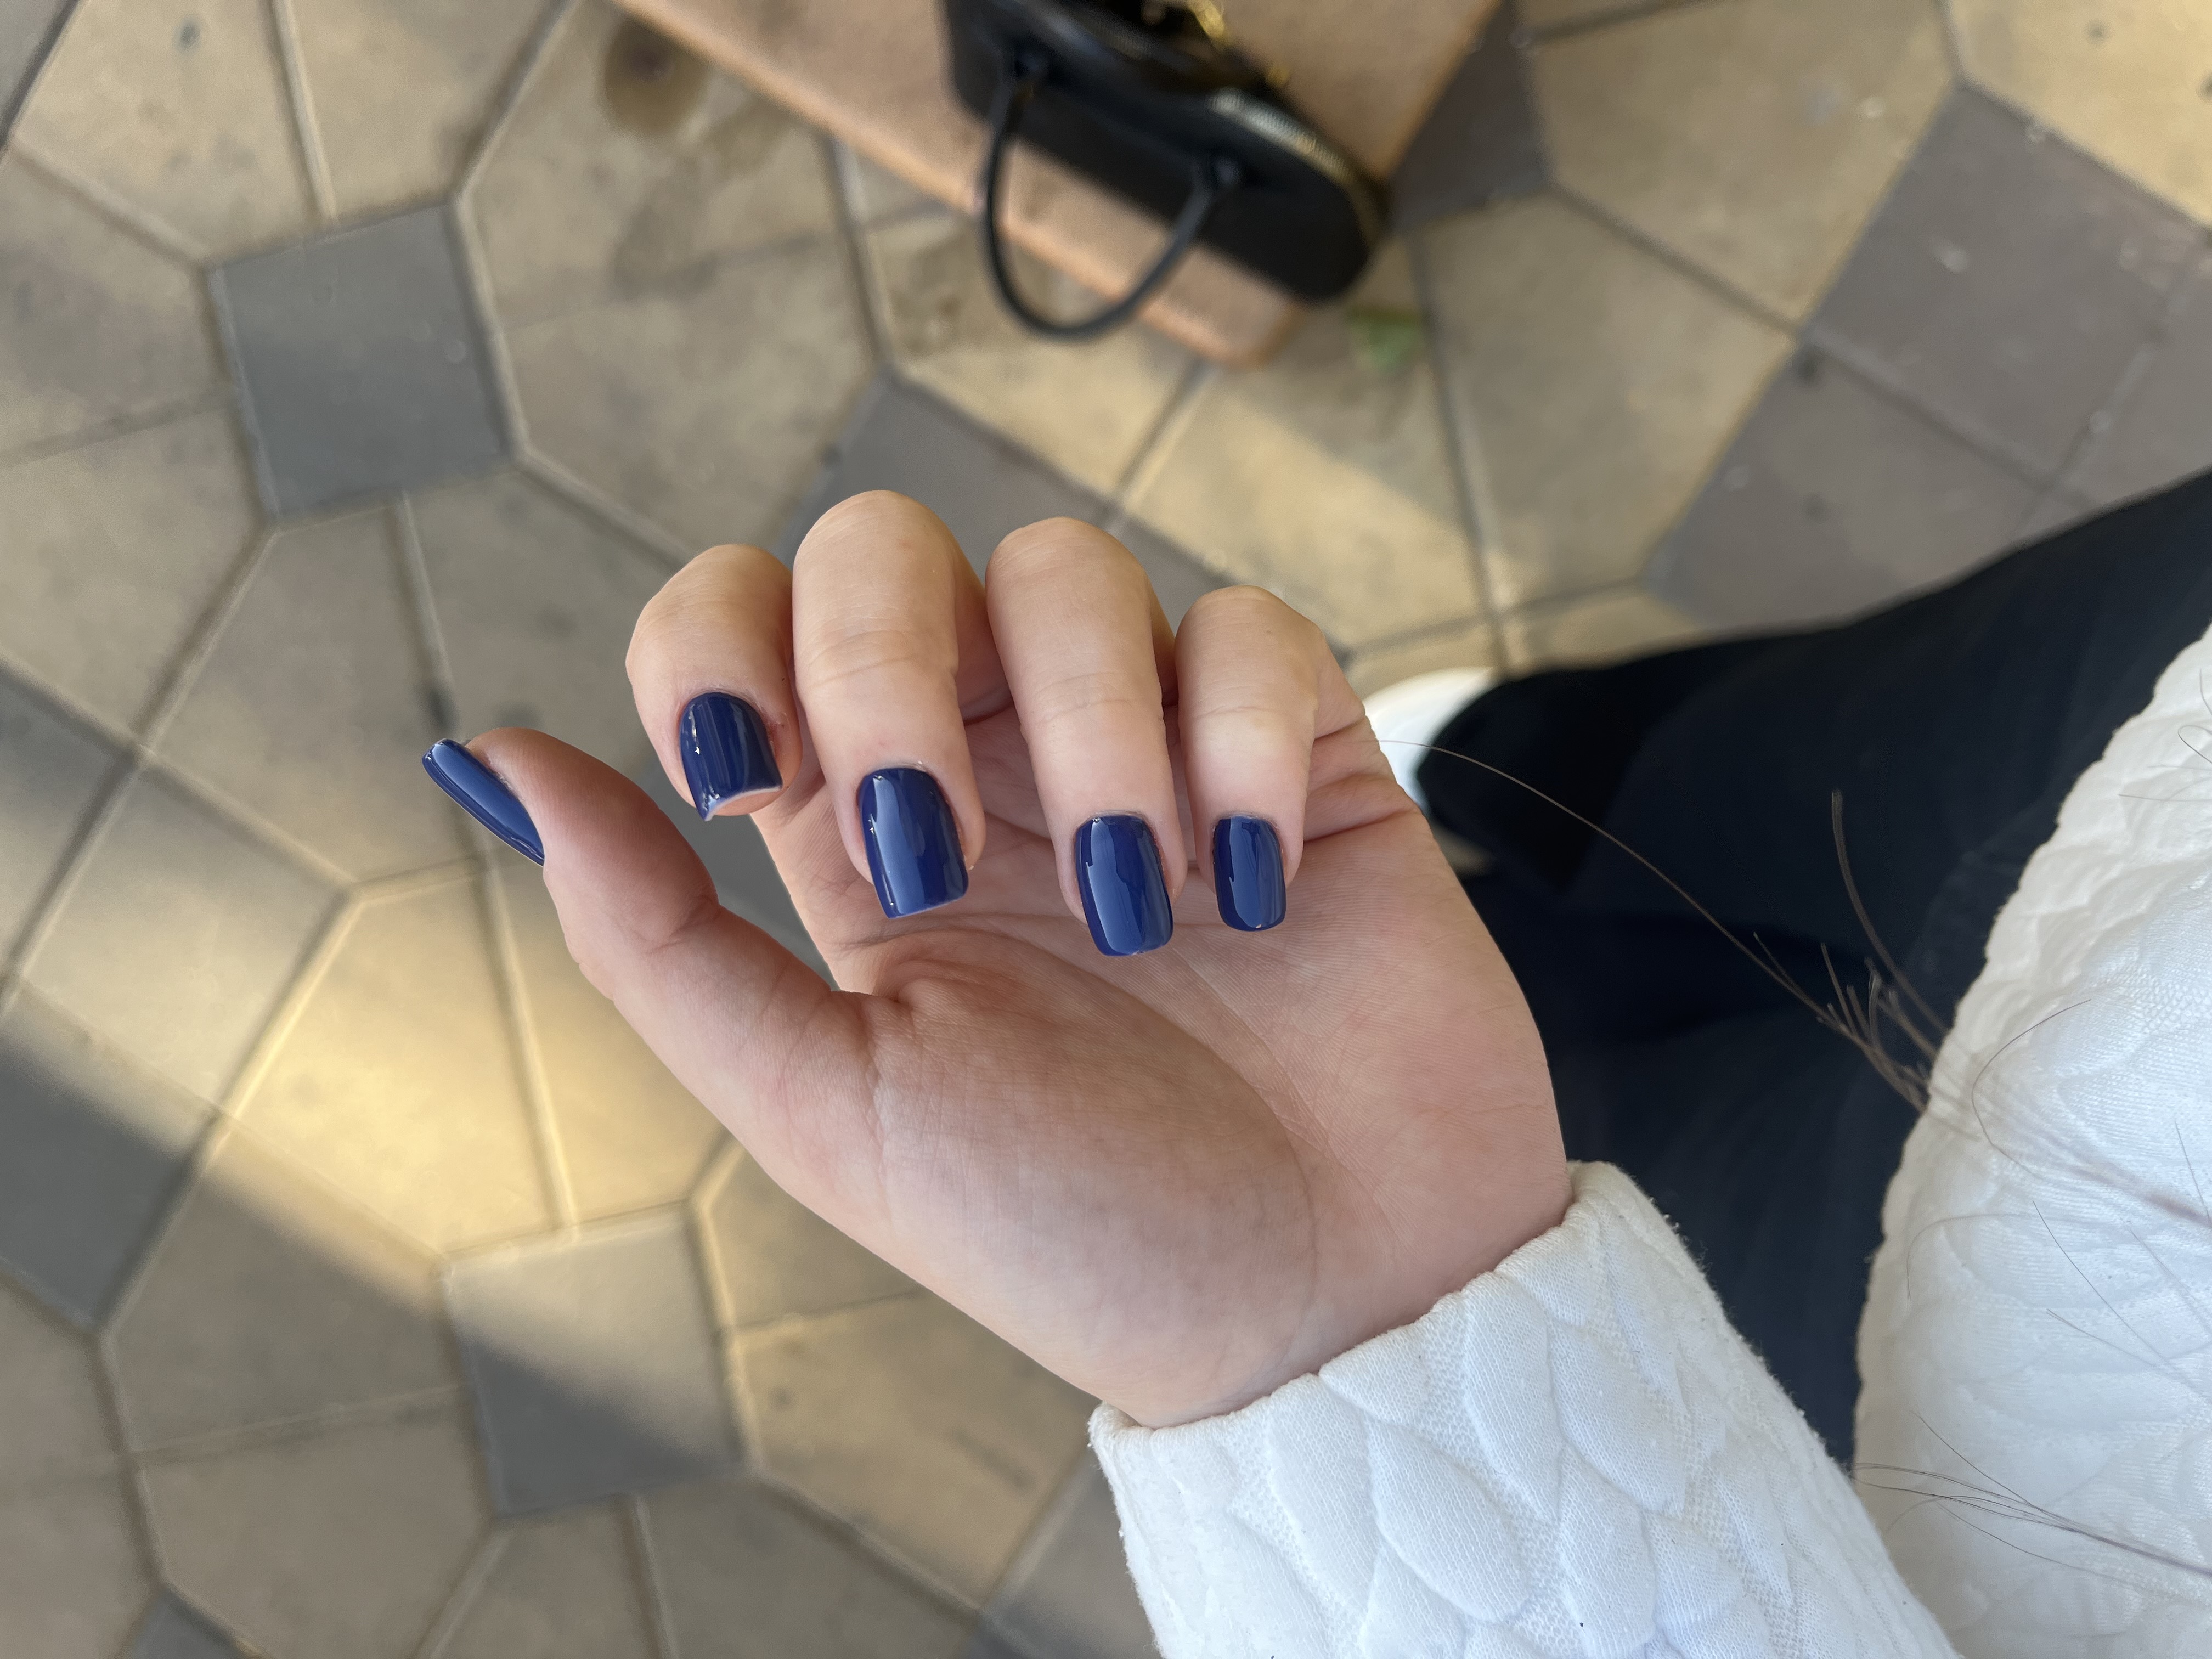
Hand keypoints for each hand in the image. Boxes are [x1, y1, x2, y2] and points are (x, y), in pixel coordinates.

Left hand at [473, 494, 1566, 1425]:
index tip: (742, 779)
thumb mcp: (829, 1109)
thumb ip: (651, 935)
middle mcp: (989, 762)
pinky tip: (1262, 884)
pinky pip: (1254, 630)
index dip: (711, 641)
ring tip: (1146, 911)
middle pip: (883, 549)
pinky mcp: (1298, 748)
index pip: (733, 618)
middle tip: (938, 852)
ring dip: (1089, 729)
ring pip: (1068, 568)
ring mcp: (1145, 741)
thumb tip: (478, 757)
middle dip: (882, 669)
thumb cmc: (1078, 1234)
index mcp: (855, 836)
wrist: (1325, 1307)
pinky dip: (1245, 737)